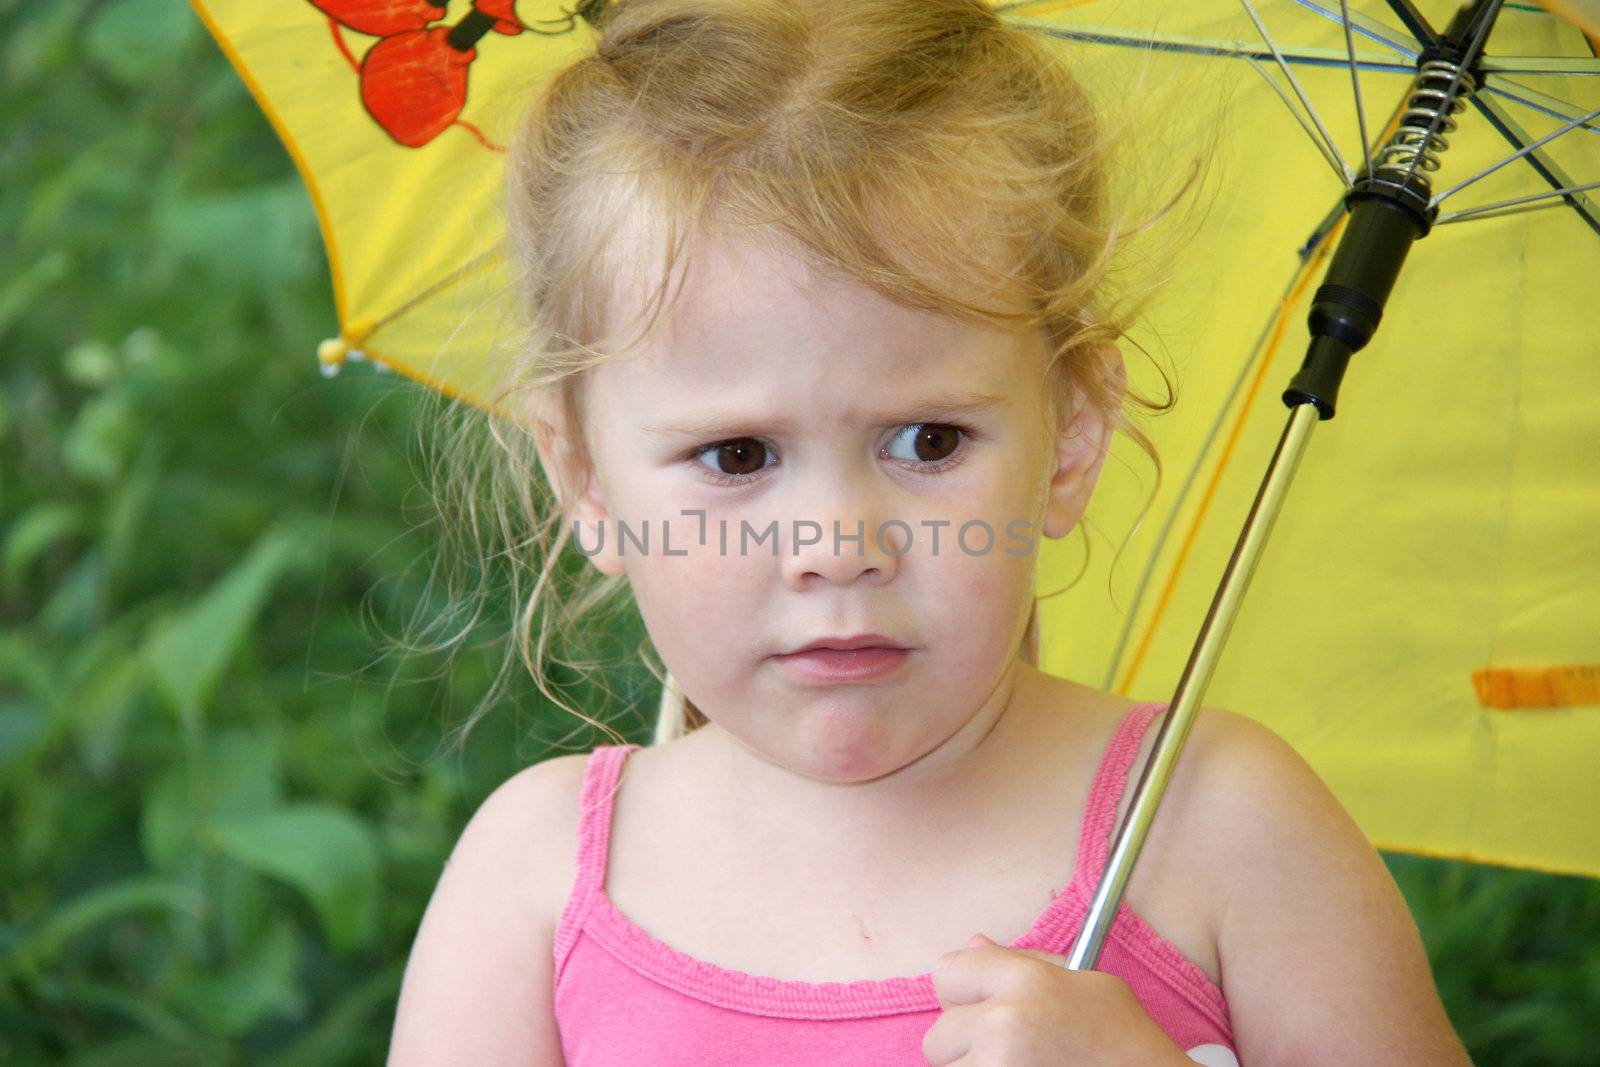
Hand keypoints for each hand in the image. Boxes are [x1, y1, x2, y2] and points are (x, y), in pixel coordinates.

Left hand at [923, 933, 1190, 1065]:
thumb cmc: (1127, 1046)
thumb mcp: (1089, 986)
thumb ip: (1025, 962)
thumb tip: (974, 941)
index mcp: (1026, 982)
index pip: (947, 972)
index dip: (961, 995)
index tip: (978, 1013)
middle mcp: (1003, 1024)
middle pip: (938, 1035)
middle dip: (965, 1047)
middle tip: (1010, 1054)